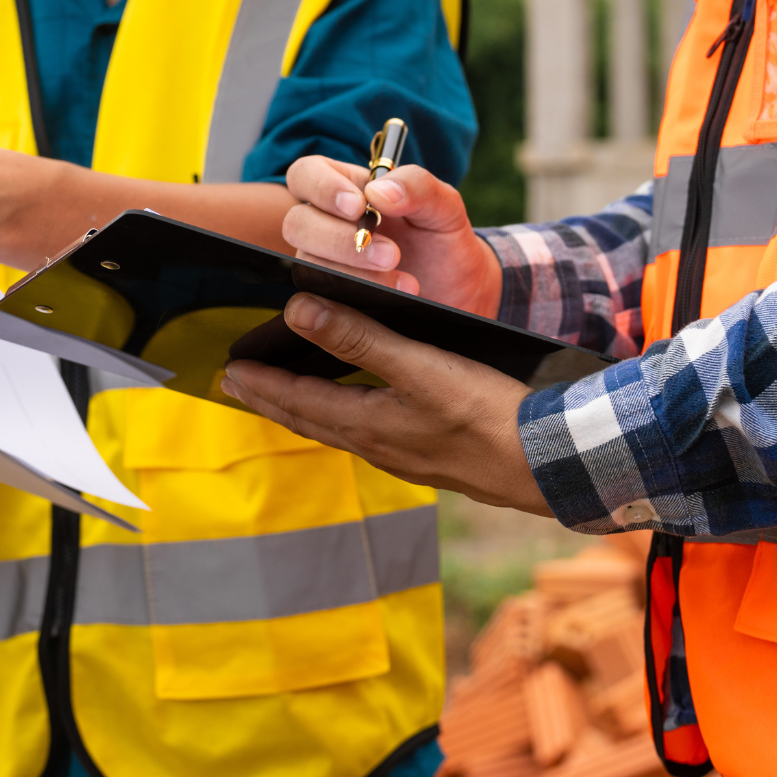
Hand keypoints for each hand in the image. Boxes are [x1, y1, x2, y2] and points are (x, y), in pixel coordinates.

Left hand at [219, 293, 550, 515]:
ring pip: (338, 428)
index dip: (261, 384)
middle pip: (309, 420)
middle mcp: (378, 446)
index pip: (296, 401)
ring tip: (285, 396)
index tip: (228, 372)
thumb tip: (296, 313)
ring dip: (305, 409)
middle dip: (272, 400)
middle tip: (238, 387)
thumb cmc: (486, 415)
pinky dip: (343, 416)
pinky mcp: (430, 456)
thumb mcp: (419, 367)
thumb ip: (357, 339)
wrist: (548, 464)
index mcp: (367, 425)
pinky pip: (368, 433)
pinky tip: (357, 410)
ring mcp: (404, 455)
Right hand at [282, 156, 499, 314]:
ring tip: (404, 283)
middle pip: (297, 223)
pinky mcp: (329, 297)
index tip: (358, 206)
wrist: (458, 293)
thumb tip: (378, 192)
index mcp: (347, 188)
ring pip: (308, 263)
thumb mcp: (445, 208)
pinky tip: (389, 299)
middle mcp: (326, 224)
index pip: (307, 174)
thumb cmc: (444, 241)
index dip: (322, 187)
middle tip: (391, 255)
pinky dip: (352, 298)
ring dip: (353, 273)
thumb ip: (419, 187)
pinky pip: (320, 297)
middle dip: (340, 239)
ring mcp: (323, 262)